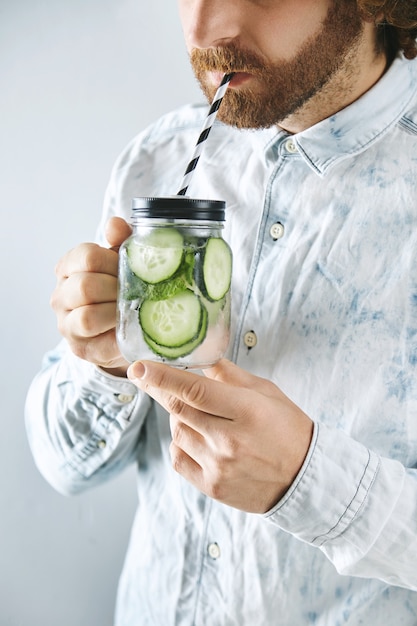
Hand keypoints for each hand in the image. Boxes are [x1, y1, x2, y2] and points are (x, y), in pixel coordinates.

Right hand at [51, 216, 131, 375]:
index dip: (112, 262)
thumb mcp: (121, 261)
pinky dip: (117, 334)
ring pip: (87, 316)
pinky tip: (130, 329)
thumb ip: (120, 240)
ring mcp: (66, 324)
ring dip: (116, 312)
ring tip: (131, 310)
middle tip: (135, 292)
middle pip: (85, 287)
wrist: (120, 329)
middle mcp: (61, 295)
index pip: (86, 256)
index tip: (128, 269)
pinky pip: (99, 342)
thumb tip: (115, 224)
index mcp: (69, 267)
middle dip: (116, 289)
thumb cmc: (119, 289)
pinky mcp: (81, 347)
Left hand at [127, 359, 313, 512]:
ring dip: (178, 417)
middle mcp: (229, 441)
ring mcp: (219, 467)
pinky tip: (198, 438)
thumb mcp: (266, 392)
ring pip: (176, 432)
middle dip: (159, 389)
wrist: (306, 480)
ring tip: (200, 415)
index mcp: (247, 411)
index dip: (162, 376)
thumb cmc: (288, 429)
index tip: (138, 366)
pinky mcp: (212, 487)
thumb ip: (230, 376)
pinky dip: (181, 443)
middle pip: (178, 410)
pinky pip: (179, 458)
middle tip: (146, 375)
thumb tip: (199, 358)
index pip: (194, 390)